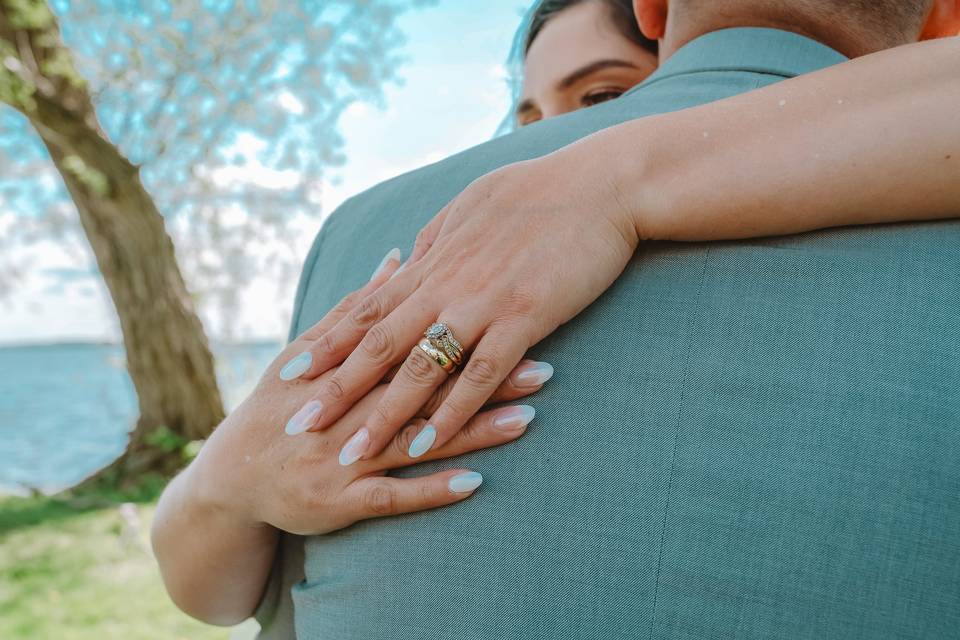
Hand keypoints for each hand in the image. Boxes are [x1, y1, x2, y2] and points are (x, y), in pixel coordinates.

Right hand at [190, 259, 547, 534]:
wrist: (230, 478)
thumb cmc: (276, 405)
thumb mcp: (307, 349)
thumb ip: (356, 306)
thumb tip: (400, 255)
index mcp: (344, 367)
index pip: (415, 343)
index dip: (465, 331)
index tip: (514, 318)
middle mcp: (346, 409)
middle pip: (426, 389)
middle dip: (484, 378)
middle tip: (543, 368)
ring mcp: (343, 456)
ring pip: (416, 438)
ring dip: (472, 431)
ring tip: (527, 419)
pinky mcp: (340, 502)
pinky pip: (392, 497)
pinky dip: (431, 489)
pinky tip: (476, 483)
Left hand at [276, 143, 639, 461]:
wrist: (602, 183)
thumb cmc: (543, 191)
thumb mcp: (475, 205)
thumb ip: (440, 239)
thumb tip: (413, 258)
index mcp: (436, 260)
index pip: (369, 307)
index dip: (329, 341)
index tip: (291, 370)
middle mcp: (448, 284)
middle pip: (379, 344)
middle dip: (336, 387)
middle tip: (297, 424)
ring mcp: (483, 302)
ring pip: (420, 367)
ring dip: (383, 414)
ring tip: (351, 452)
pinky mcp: (524, 317)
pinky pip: (480, 374)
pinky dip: (451, 411)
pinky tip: (429, 442)